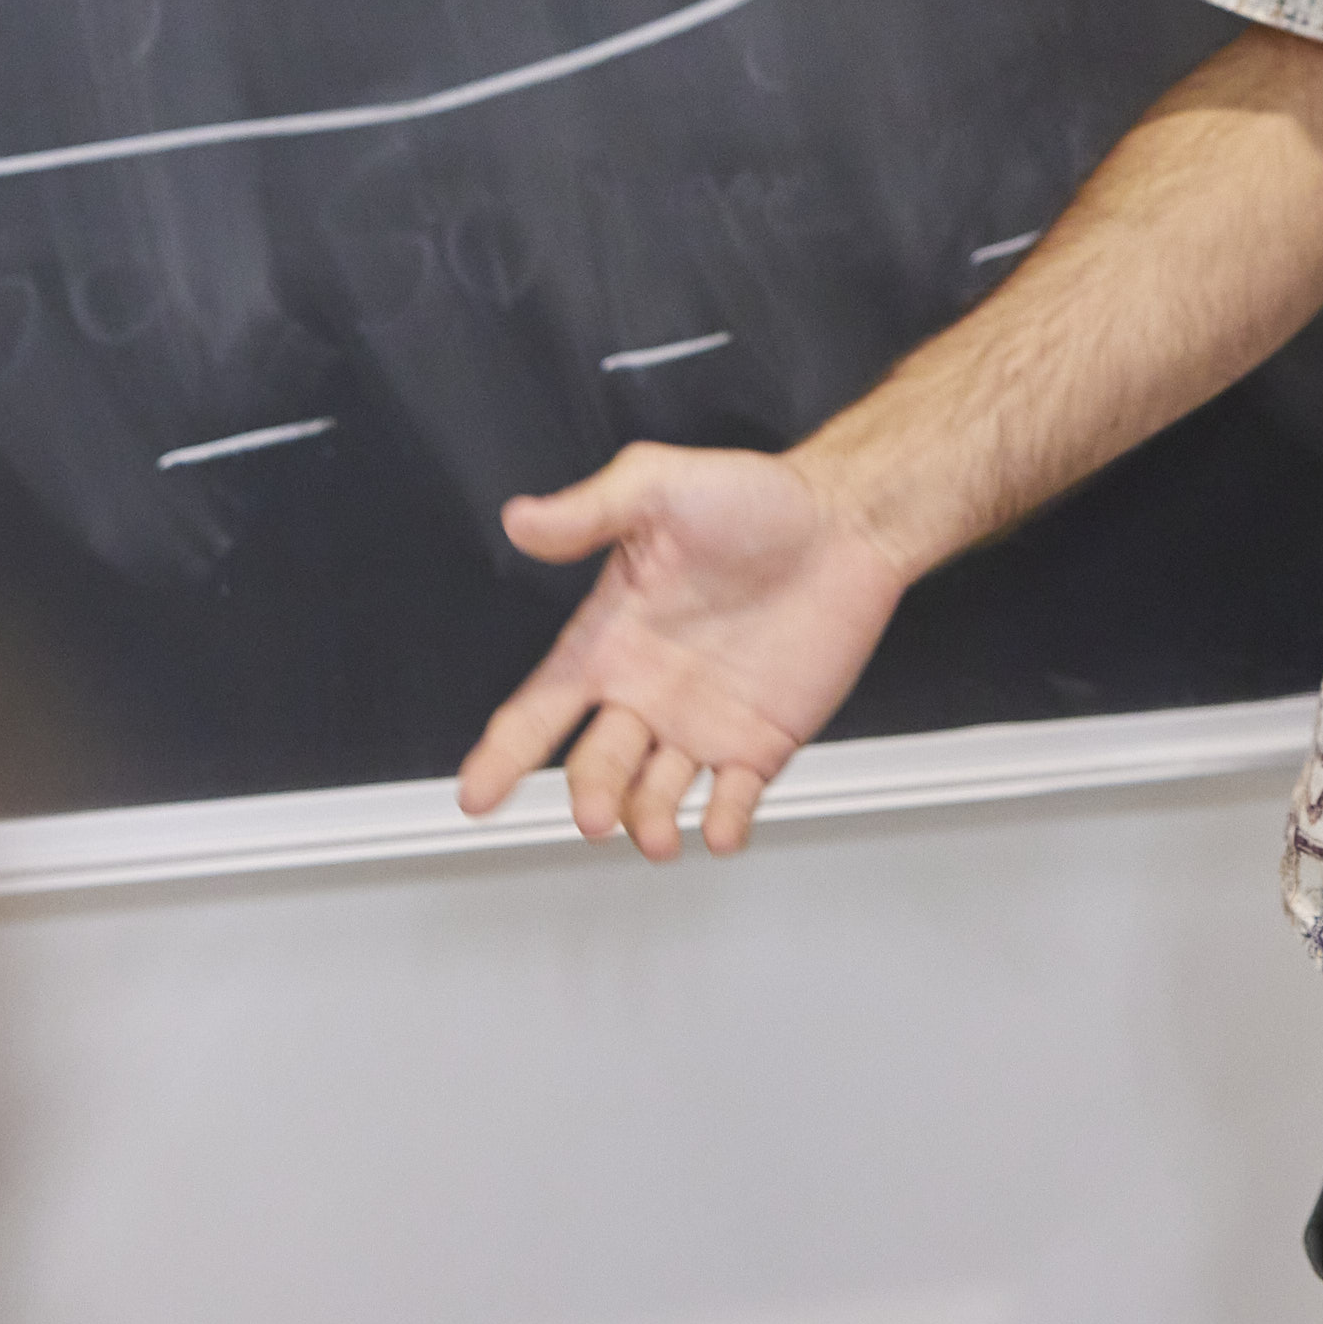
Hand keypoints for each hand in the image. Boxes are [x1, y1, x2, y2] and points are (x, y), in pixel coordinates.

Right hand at [452, 443, 907, 860]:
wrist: (846, 520)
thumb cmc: (754, 497)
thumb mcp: (658, 488)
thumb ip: (589, 511)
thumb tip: (520, 521)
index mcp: (609, 639)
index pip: (539, 708)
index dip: (503, 754)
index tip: (475, 795)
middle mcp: (646, 690)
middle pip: (597, 766)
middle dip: (592, 795)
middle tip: (595, 813)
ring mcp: (703, 722)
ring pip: (657, 796)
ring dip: (651, 823)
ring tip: (660, 835)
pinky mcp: (760, 740)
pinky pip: (733, 799)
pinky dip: (725, 824)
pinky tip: (721, 830)